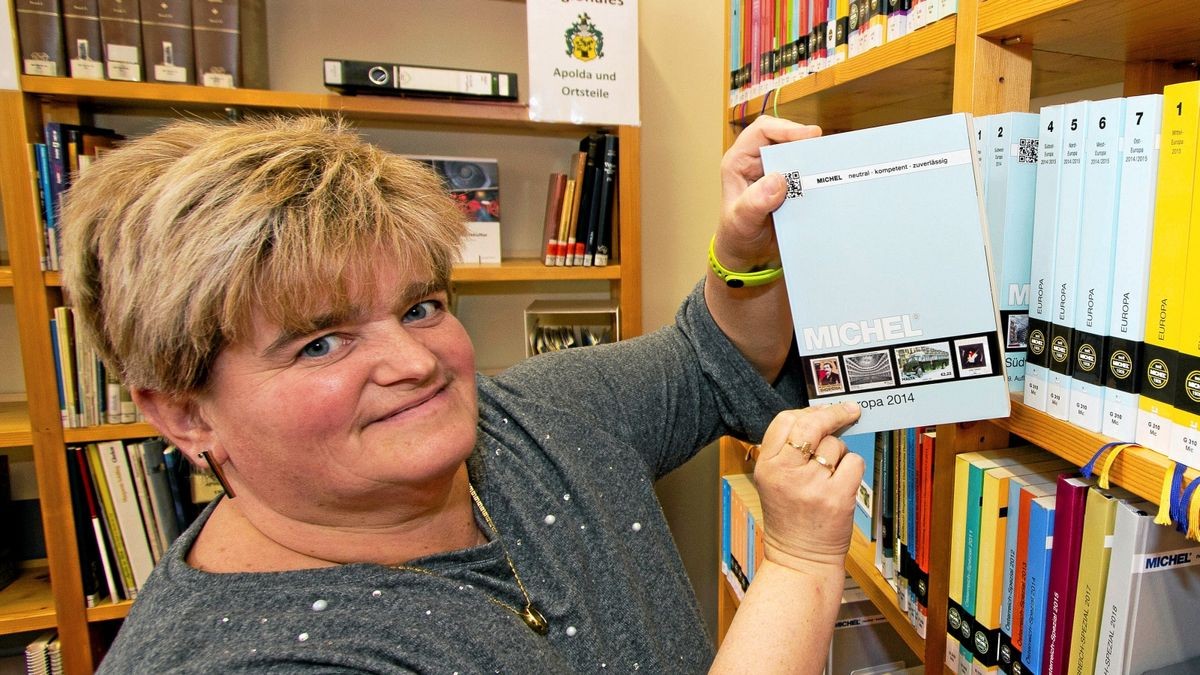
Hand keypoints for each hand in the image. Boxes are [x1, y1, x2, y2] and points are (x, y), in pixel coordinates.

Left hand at [716, 116, 820, 270]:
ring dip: (813, 159)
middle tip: (825, 153)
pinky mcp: (790, 185)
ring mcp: (775, 173)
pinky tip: (828, 182)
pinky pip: (806, 174)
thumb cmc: (737, 235)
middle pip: (785, 138)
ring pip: (798, 155)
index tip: (810, 136)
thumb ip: (755, 202)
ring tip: (830, 166)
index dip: (786, 129)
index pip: (762, 131)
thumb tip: (777, 181)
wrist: (748, 255)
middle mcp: (758, 162)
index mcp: (740, 161)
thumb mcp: (741, 221)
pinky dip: (817, 176)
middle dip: (805, 143)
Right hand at [752, 402, 863, 572]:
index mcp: (767, 465)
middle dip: (834, 414)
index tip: (824, 410)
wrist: (799, 558)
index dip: (808, 410)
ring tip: (829, 475)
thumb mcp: (773, 480)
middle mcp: (786, 473)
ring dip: (839, 454)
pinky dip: (852, 468)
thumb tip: (821, 416)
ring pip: (836, 445)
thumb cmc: (789, 516)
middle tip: (849, 411)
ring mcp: (812, 485)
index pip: (786, 420)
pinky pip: (853, 462)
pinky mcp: (836, 497)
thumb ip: (788, 450)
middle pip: (812, 424)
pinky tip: (842, 483)